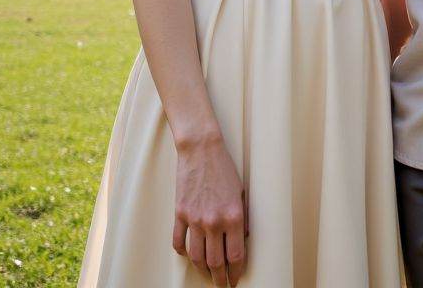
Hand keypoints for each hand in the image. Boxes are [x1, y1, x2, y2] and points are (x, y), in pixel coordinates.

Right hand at [172, 132, 248, 284]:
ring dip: (202, 270)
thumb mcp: (242, 193)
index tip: (235, 279)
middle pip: (215, 262)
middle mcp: (214, 222)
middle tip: (221, 284)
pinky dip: (183, 252)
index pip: (235, 256)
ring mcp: (195, 219)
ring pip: (197, 257)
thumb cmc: (224, 168)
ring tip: (206, 274)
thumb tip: (242, 240)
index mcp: (234, 216)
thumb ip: (242, 218)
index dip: (236, 272)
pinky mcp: (180, 214)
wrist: (201, 149)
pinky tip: (188, 254)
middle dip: (219, 278)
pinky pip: (179, 242)